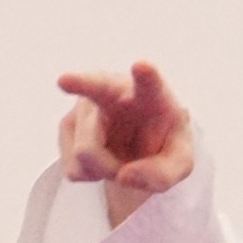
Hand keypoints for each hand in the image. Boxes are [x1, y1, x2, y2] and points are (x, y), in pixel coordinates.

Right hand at [57, 61, 192, 226]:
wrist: (141, 143)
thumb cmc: (163, 145)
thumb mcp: (178, 165)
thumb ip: (163, 174)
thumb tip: (123, 176)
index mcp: (151, 93)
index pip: (150, 83)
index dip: (147, 75)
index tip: (142, 65)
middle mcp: (114, 90)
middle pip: (95, 86)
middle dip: (81, 82)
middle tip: (64, 80)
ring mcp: (87, 106)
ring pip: (87, 151)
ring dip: (107, 170)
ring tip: (122, 161)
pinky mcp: (68, 126)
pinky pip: (75, 167)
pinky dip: (93, 175)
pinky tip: (104, 159)